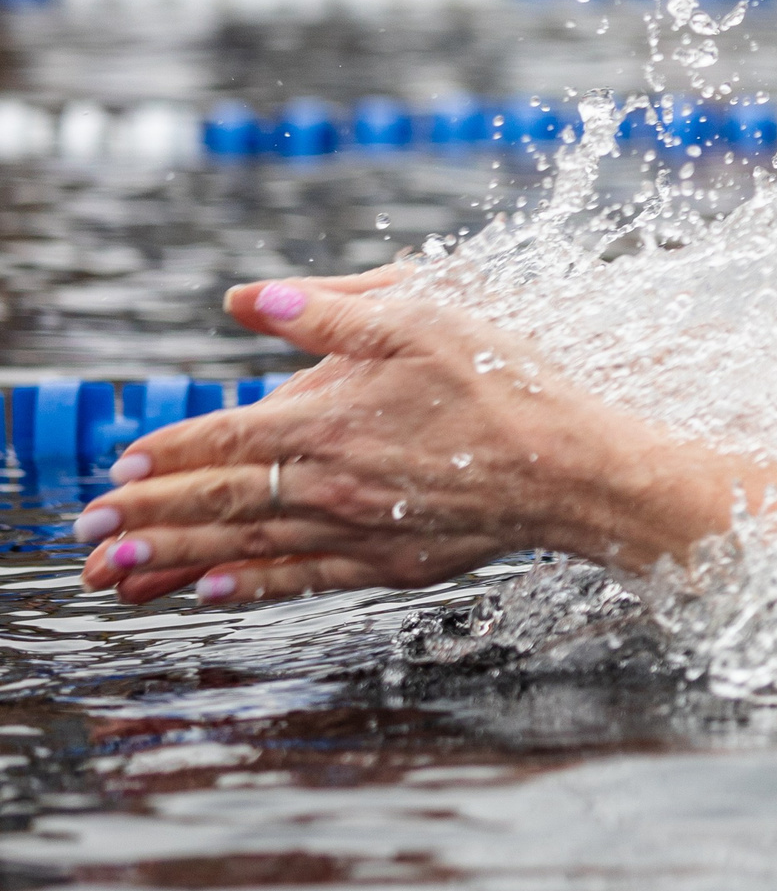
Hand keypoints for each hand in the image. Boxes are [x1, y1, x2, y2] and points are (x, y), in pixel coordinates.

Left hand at [75, 277, 776, 604]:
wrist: (576, 466)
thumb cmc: (506, 383)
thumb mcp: (421, 318)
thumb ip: (328, 313)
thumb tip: (245, 299)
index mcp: (328, 418)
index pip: (223, 437)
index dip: (165, 452)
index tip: (119, 467)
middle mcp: (329, 483)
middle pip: (216, 501)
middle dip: (144, 519)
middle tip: (87, 535)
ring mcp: (358, 529)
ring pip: (246, 548)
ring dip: (172, 560)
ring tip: (114, 577)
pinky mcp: (392, 560)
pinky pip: (302, 578)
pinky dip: (248, 585)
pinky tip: (209, 591)